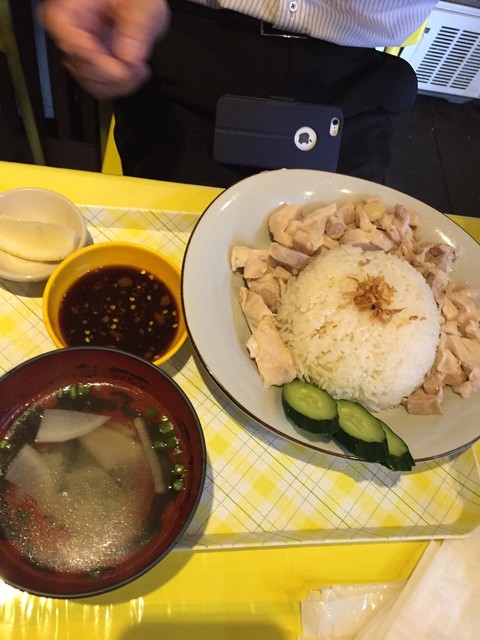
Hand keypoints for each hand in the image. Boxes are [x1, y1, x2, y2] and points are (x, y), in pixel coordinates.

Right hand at [39, 0, 170, 99]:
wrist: (136, 1)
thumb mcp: (141, 3)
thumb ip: (136, 24)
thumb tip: (127, 56)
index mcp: (68, 10)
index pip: (73, 46)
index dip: (102, 64)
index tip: (125, 67)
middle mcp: (68, 32)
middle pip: (83, 70)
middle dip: (116, 75)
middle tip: (138, 67)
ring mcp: (79, 51)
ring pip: (92, 85)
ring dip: (121, 83)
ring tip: (139, 68)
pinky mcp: (91, 65)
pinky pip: (101, 88)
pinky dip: (120, 85)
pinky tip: (133, 71)